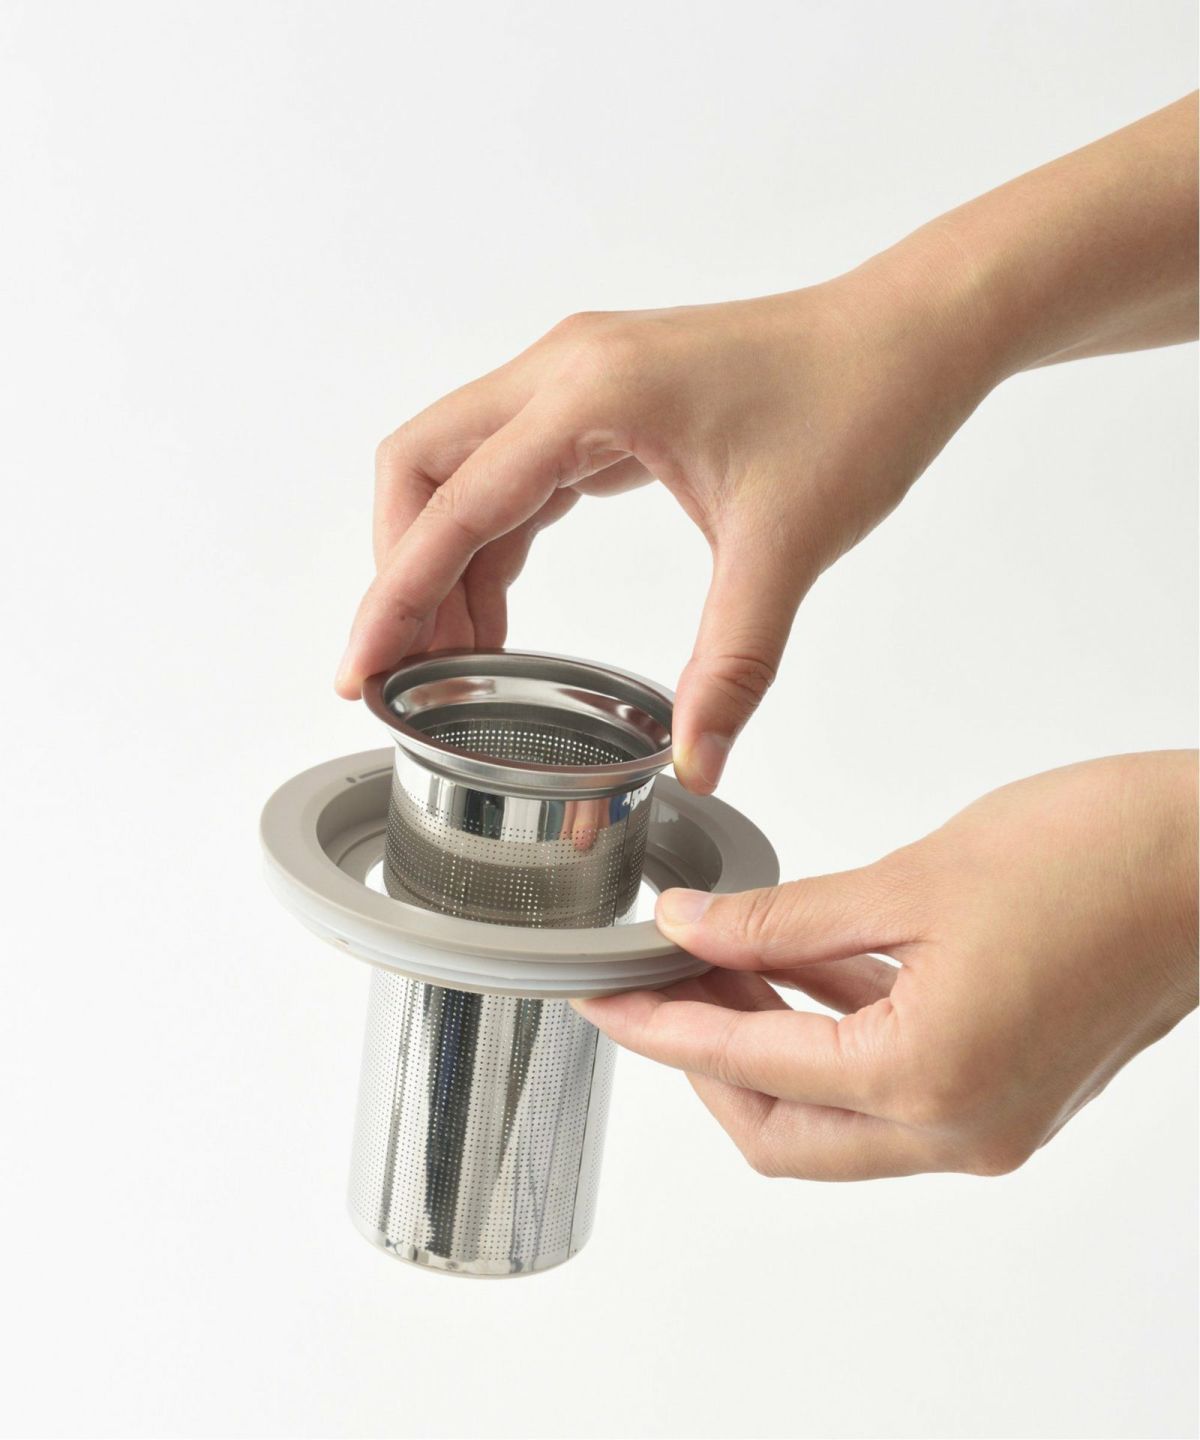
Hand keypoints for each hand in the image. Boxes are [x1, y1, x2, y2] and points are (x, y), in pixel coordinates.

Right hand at [335, 270, 996, 791]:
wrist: (913, 335)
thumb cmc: (860, 402)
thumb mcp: (786, 545)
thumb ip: (732, 665)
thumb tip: (694, 761)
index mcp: (592, 391)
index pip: (454, 507)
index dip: (395, 599)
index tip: (360, 673)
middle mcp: (566, 370)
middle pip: (420, 469)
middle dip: (397, 570)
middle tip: (405, 670)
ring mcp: (581, 379)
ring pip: (459, 469)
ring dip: (441, 561)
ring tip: (454, 662)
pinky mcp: (605, 401)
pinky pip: (514, 475)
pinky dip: (491, 545)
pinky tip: (502, 614)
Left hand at [574, 752, 1197, 1179]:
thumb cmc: (1101, 856)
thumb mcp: (911, 879)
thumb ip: (783, 917)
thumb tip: (692, 926)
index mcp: (928, 1082)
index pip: (749, 1066)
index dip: (662, 1028)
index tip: (606, 998)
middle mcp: (962, 1128)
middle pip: (783, 1128)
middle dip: (706, 1058)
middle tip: (651, 986)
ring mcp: (992, 1117)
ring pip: (836, 1113)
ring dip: (768, 1043)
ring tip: (711, 962)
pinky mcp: (1011, 1085)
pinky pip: (891, 1081)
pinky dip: (835, 1031)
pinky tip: (797, 963)